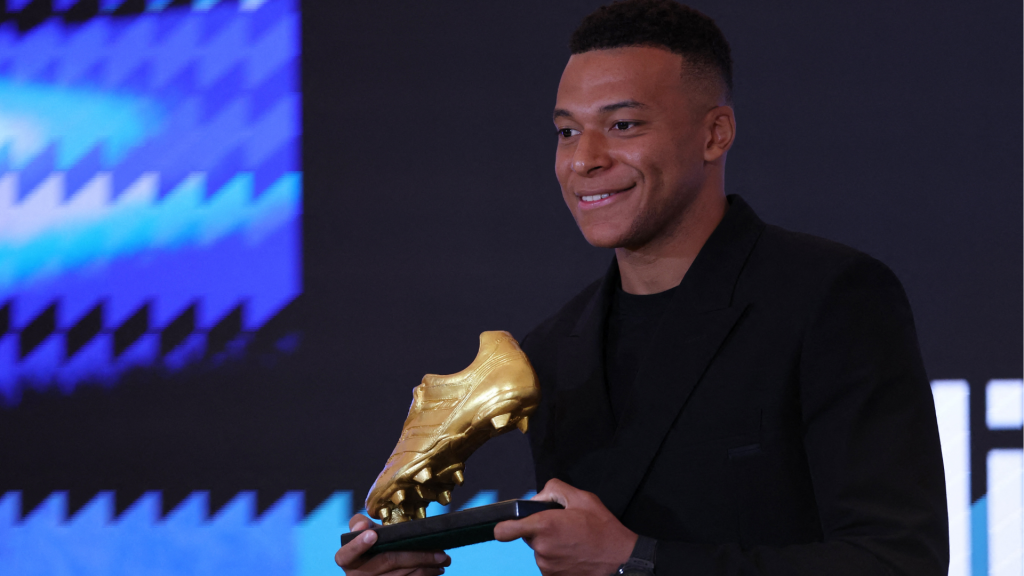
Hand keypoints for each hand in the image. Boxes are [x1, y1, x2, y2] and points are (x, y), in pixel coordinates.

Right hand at [335, 514, 450, 575]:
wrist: (372, 570)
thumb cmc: (370, 546)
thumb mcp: (361, 533)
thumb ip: (359, 525)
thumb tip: (362, 526)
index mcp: (346, 560)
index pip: (346, 554)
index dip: (358, 545)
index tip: (372, 535)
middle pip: (388, 561)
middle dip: (417, 555)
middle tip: (440, 552)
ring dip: (426, 568)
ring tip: (443, 560)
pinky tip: (436, 570)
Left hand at [493, 479, 636, 575]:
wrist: (620, 559)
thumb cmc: (603, 529)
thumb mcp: (582, 497)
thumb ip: (554, 489)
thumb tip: (537, 498)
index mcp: (544, 526)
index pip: (505, 530)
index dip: (504, 527)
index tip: (507, 526)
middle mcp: (541, 548)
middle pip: (529, 536)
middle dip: (542, 530)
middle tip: (564, 527)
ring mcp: (546, 566)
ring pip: (540, 550)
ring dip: (551, 545)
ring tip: (573, 541)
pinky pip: (548, 563)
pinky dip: (557, 558)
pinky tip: (574, 553)